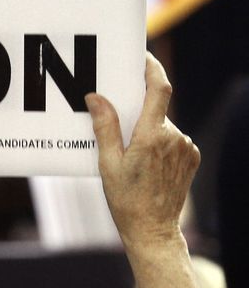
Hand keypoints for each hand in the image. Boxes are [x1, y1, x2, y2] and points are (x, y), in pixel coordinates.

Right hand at [85, 52, 199, 250]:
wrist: (154, 231)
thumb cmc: (127, 200)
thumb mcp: (108, 163)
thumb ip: (105, 126)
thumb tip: (96, 98)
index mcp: (152, 136)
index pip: (159, 89)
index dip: (152, 68)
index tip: (143, 56)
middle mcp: (174, 138)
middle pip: (156, 109)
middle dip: (138, 110)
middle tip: (119, 120)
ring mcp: (186, 148)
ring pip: (163, 125)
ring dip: (148, 129)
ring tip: (130, 152)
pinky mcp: (192, 157)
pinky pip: (173, 139)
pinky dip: (159, 141)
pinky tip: (145, 161)